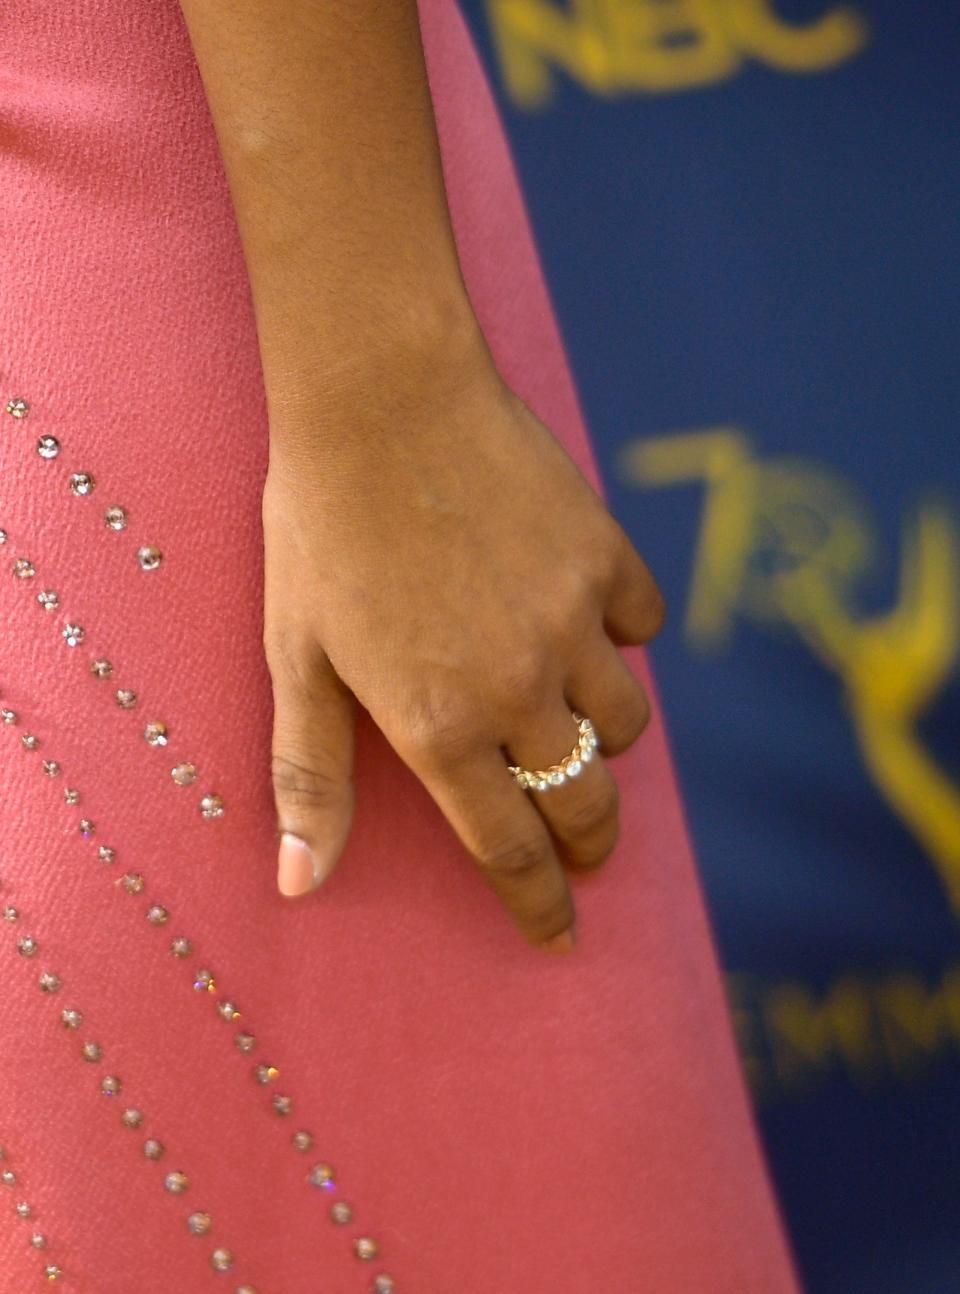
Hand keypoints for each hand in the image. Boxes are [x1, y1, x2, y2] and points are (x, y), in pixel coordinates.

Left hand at [261, 329, 664, 952]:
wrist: (381, 396)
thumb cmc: (320, 527)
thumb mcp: (296, 657)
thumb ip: (310, 775)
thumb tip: (298, 886)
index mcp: (438, 726)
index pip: (507, 849)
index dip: (538, 903)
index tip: (560, 934)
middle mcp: (519, 689)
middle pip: (584, 803)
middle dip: (591, 845)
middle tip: (588, 854)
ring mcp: (573, 622)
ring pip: (627, 725)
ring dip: (603, 744)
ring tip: (572, 731)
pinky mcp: (607, 557)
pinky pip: (641, 629)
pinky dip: (622, 641)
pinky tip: (587, 626)